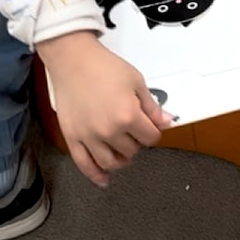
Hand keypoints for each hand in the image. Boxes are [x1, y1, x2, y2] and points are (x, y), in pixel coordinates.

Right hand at [38, 31, 173, 187]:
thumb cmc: (104, 66)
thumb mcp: (136, 81)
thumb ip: (151, 106)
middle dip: (136, 142)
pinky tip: (104, 180)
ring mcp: (89, 136)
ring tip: (122, 151)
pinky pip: (84, 164)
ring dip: (120, 160)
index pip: (150, 138)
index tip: (149, 126)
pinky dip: (95, 176)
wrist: (73, 59)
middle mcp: (109, 131)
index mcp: (128, 116)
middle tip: (133, 131)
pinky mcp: (72, 137)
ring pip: (110, 163)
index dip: (153, 132)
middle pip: (132, 151)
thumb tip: (167, 122)